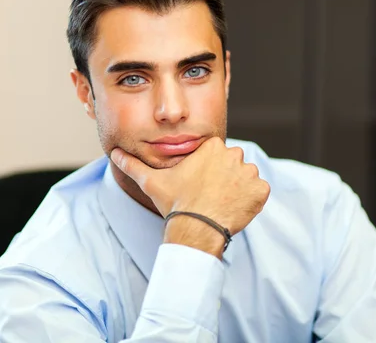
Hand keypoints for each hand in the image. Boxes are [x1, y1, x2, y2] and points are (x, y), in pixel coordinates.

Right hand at [110, 137, 270, 257]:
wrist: (196, 229)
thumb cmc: (176, 203)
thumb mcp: (152, 181)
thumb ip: (133, 165)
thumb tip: (114, 153)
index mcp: (212, 147)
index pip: (215, 153)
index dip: (208, 170)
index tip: (200, 184)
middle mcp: (234, 155)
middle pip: (232, 163)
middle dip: (225, 176)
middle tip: (210, 194)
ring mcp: (250, 173)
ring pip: (246, 177)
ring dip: (238, 188)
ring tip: (221, 203)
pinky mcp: (261, 191)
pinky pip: (259, 192)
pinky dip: (251, 200)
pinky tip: (234, 209)